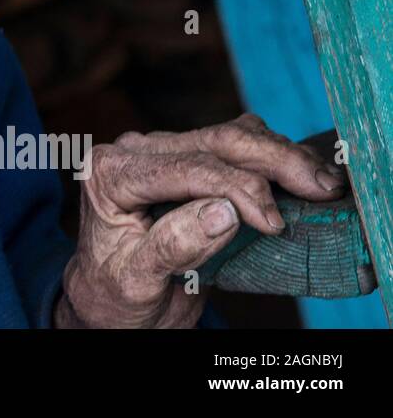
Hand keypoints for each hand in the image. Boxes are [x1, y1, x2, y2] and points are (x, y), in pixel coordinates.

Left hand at [56, 113, 347, 327]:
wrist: (114, 296)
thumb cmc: (117, 292)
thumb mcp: (137, 279)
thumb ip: (172, 246)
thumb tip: (224, 212)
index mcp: (111, 174)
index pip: (185, 169)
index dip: (237, 189)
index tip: (273, 222)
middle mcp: (133, 152)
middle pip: (214, 142)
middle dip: (274, 161)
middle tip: (320, 189)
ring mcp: (161, 150)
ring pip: (231, 136)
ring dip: (281, 155)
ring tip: (321, 182)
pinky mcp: (187, 156)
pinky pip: (235, 144)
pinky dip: (273, 156)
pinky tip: (303, 174)